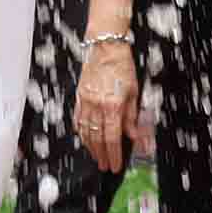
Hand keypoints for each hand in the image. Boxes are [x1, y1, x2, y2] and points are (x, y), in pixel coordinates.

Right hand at [73, 39, 147, 172]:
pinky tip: (84, 138)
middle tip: (105, 166)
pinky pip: (77, 119)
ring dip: (90, 147)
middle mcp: (97, 106)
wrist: (104, 46)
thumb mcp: (133, 91)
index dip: (114, 155)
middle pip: (98, 138)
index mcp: (112, 105)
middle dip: (102, 155)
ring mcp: (85, 102)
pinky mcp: (79, 96)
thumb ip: (132, 116)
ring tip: (96, 156)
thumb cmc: (121, 65)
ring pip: (85, 131)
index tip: (115, 165)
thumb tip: (133, 135)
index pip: (112, 138)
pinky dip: (80, 132)